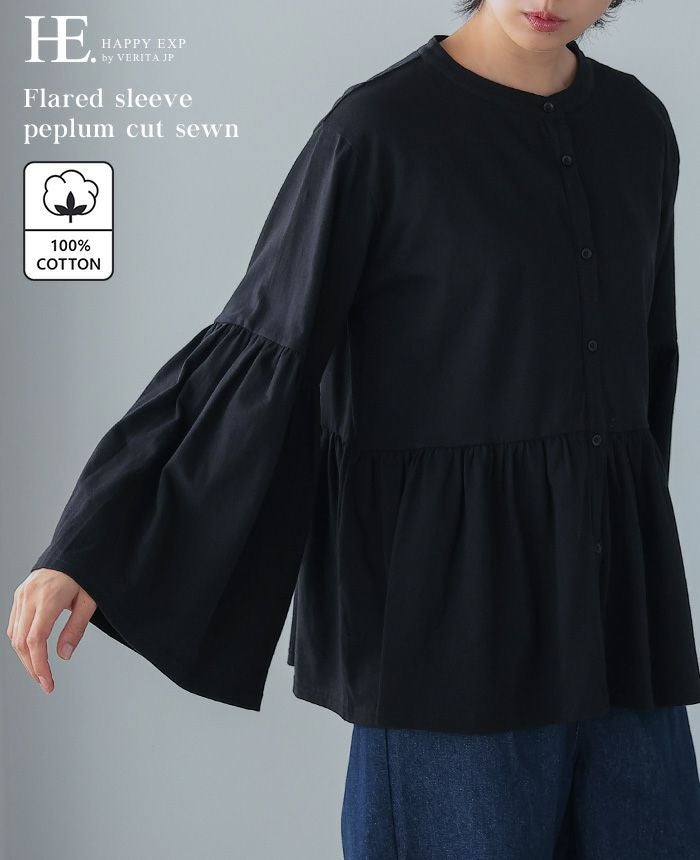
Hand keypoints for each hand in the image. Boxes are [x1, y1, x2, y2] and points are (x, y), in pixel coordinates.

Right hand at [7, 568, 95, 693]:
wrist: (76, 548)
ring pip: (14, 635)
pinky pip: (13, 624)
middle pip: (21, 642)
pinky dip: (20, 641)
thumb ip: (76, 628)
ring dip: (25, 657)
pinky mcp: (19, 594)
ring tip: (40, 671)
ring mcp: (21, 595)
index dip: (39, 665)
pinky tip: (31, 651)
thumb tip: (64, 656)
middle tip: (45, 683)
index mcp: (48, 598)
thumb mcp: (89, 600)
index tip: (48, 683)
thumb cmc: (86, 572)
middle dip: (32, 666)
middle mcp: (29, 596)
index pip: (36, 640)